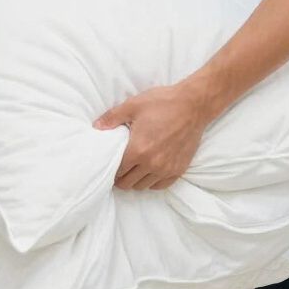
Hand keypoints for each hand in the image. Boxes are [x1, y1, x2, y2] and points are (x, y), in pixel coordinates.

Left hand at [94, 82, 212, 190]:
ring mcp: (166, 169)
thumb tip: (96, 127)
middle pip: (128, 183)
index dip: (111, 170)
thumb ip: (112, 118)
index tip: (109, 166)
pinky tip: (149, 172)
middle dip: (121, 178)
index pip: (118, 171)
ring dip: (135, 181)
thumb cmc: (162, 102)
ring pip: (143, 186)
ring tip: (133, 170)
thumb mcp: (133, 105)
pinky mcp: (179, 169)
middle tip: (119, 169)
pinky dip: (152, 182)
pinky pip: (161, 185)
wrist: (193, 105)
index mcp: (138, 150)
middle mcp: (152, 164)